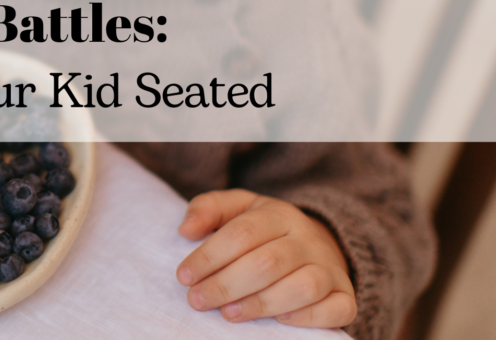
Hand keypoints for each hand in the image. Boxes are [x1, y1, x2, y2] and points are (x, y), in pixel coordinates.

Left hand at [176, 189, 355, 328]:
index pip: (242, 233)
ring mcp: (330, 268)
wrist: (318, 244)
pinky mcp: (345, 295)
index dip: (210, 256)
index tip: (184, 276)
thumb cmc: (264, 231)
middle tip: (197, 300)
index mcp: (279, 214)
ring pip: (302, 287)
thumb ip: (208, 209)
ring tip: (229, 314)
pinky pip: (336, 309)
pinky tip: (278, 322)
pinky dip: (307, 318)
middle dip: (227, 284)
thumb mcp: (237, 209)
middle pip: (268, 262)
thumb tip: (186, 229)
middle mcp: (308, 239)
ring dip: (261, 303)